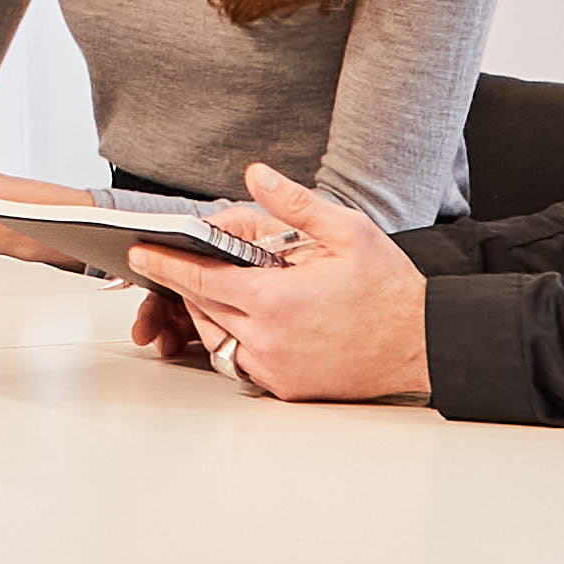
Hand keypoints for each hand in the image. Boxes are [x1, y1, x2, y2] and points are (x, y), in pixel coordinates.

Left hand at [124, 166, 434, 403]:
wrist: (424, 344)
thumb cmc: (388, 289)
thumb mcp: (347, 232)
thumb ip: (294, 204)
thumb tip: (255, 175)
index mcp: (276, 300)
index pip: (201, 279)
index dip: (167, 263)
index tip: (140, 252)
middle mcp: (268, 340)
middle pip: (202, 308)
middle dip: (187, 284)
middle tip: (179, 261)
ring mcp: (276, 369)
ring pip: (217, 337)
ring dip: (209, 312)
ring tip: (218, 286)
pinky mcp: (286, 388)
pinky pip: (240, 362)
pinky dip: (234, 339)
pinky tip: (246, 318)